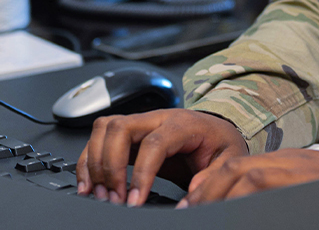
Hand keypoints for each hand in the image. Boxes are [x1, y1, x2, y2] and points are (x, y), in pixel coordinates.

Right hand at [76, 108, 248, 206]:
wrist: (216, 130)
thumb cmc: (219, 143)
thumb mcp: (229, 159)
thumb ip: (213, 176)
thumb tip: (191, 194)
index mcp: (183, 123)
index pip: (154, 143)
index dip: (141, 174)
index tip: (135, 201)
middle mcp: (158, 118)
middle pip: (121, 128)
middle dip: (111, 166)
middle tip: (114, 198)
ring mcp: (141, 122)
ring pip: (105, 128)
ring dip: (95, 162)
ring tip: (99, 194)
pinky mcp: (129, 133)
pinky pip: (99, 137)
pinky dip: (88, 160)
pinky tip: (89, 183)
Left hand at [178, 149, 318, 207]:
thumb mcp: (309, 183)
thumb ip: (278, 185)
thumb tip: (243, 202)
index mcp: (288, 161)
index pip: (238, 164)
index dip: (210, 183)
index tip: (194, 202)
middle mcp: (290, 163)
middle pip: (236, 169)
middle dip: (208, 192)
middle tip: (192, 213)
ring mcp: (299, 175)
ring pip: (246, 178)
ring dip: (221, 198)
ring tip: (206, 216)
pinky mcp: (304, 188)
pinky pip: (266, 192)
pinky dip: (246, 204)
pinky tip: (236, 216)